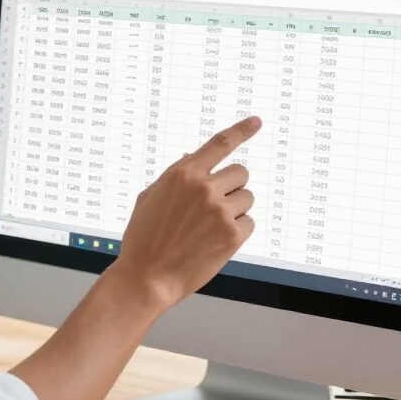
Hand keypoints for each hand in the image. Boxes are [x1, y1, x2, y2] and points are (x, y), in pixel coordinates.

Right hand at [112, 116, 260, 312]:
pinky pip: (249, 223)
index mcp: (182, 175)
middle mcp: (203, 188)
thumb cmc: (143, 240)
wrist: (147, 278)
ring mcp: (220, 211)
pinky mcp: (232, 235)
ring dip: (235, 209)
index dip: (242, 130)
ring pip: (247, 198)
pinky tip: (215, 242)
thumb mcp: (148, 198)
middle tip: (216, 204)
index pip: (220, 144)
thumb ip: (174, 176)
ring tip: (209, 228)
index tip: (256, 121)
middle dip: (232, 186)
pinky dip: (237, 231)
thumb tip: (193, 157)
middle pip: (241, 173)